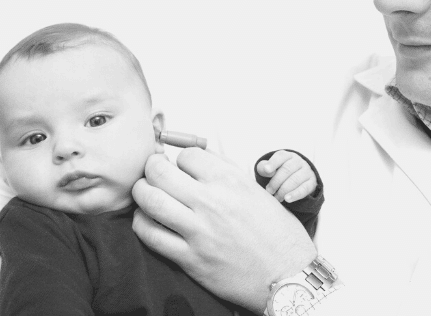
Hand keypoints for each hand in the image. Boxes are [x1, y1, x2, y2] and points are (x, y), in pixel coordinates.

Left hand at [132, 149, 317, 313]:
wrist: (288, 275)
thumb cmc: (278, 233)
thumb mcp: (258, 191)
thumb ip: (226, 172)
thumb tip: (197, 159)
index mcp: (231, 181)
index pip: (186, 155)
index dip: (181, 159)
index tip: (182, 167)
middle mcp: (212, 202)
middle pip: (160, 172)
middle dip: (151, 168)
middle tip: (154, 173)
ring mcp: (199, 232)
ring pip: (150, 201)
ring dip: (142, 192)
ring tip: (146, 192)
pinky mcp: (190, 259)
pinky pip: (151, 235)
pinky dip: (142, 223)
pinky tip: (147, 220)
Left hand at [256, 150, 317, 202]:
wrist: (296, 180)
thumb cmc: (279, 173)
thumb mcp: (270, 168)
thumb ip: (263, 167)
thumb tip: (266, 170)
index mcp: (287, 155)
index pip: (280, 156)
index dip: (273, 163)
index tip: (266, 170)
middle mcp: (298, 161)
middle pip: (287, 169)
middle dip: (276, 181)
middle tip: (269, 191)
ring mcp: (306, 171)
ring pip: (295, 179)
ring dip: (283, 190)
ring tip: (276, 198)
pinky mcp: (312, 182)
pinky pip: (304, 189)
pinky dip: (295, 194)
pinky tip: (287, 199)